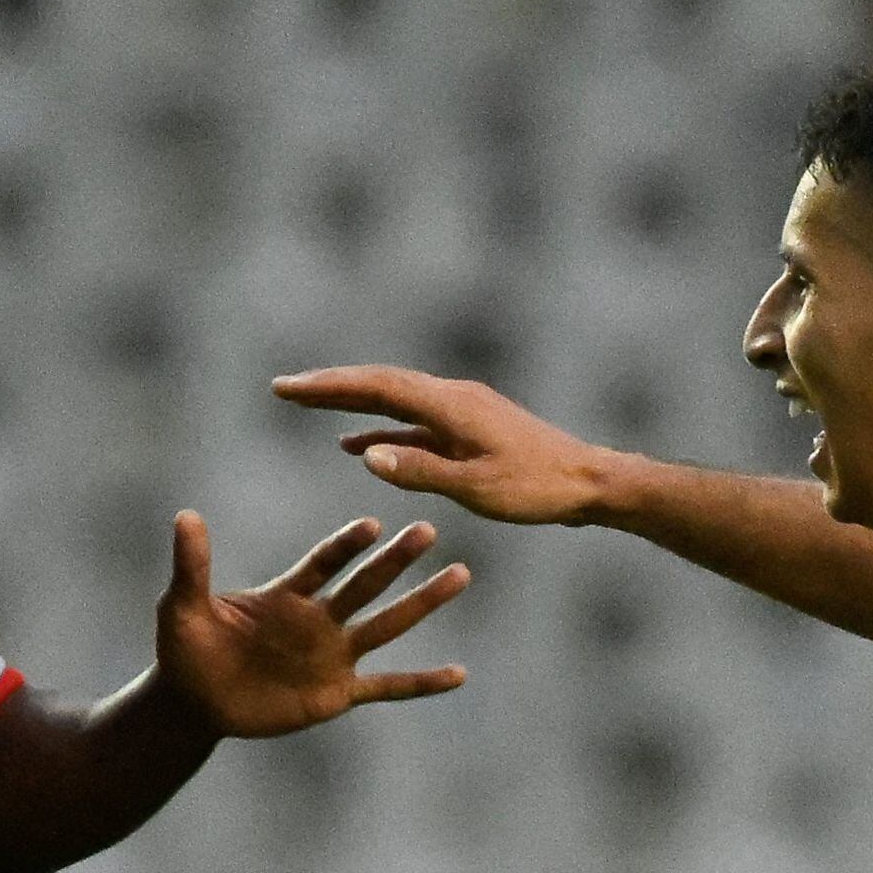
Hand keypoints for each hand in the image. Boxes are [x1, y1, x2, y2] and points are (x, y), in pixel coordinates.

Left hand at [154, 510, 466, 742]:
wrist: (194, 703)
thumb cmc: (186, 650)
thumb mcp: (182, 606)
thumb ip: (191, 565)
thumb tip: (185, 516)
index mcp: (286, 595)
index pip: (324, 563)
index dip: (346, 546)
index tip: (372, 526)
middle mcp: (318, 620)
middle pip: (366, 584)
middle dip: (396, 560)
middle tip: (430, 531)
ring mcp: (332, 656)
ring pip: (387, 625)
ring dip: (423, 603)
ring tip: (459, 576)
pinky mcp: (338, 693)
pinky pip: (388, 685)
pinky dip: (422, 682)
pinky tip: (458, 674)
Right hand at [273, 366, 615, 527]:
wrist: (589, 483)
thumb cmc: (538, 488)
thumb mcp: (477, 487)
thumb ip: (421, 471)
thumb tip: (365, 455)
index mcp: (450, 405)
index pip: (376, 386)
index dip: (328, 387)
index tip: (287, 389)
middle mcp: (450, 398)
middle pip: (378, 383)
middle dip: (329, 387)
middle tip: (283, 389)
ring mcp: (459, 412)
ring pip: (393, 400)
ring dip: (350, 403)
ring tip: (308, 407)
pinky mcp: (467, 430)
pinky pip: (412, 423)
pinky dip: (380, 429)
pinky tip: (356, 446)